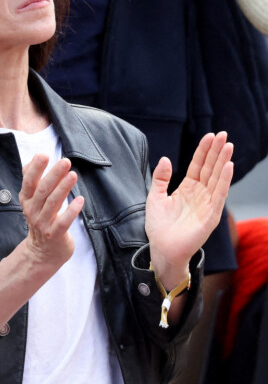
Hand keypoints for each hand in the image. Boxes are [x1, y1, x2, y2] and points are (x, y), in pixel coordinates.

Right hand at [19, 155, 83, 272]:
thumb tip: (35, 157)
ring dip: (63, 188)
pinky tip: (80, 199)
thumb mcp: (33, 199)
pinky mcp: (55, 234)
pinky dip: (72, 210)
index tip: (44, 155)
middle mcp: (32, 210)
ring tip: (73, 175)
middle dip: (54, 175)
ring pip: (53, 203)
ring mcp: (43, 223)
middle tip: (65, 162)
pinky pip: (63, 221)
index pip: (29, 181)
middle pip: (42, 190)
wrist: (43, 251)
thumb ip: (33, 178)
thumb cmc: (41, 218)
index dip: (35, 168)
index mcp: (27, 199)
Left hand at [145, 132, 233, 287]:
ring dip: (223, 162)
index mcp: (187, 189)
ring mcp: (207, 204)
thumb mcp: (155, 197)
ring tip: (228, 145)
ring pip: (216, 178)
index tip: (210, 135)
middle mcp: (199, 194)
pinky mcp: (211, 215)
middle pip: (210, 168)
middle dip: (216, 151)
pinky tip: (228, 166)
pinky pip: (219, 195)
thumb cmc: (158, 226)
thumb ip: (160, 178)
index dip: (203, 151)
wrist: (161, 248)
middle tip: (223, 134)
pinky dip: (224, 180)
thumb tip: (165, 158)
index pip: (198, 165)